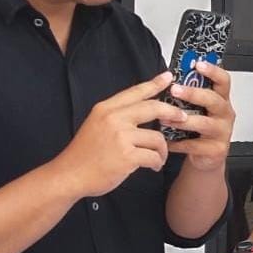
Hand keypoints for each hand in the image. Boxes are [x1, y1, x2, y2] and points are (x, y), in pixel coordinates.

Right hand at [51, 72, 182, 197]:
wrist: (70, 175)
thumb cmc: (85, 154)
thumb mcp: (96, 126)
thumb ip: (117, 118)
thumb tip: (144, 114)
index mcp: (106, 109)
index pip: (135, 92)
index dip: (154, 83)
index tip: (168, 77)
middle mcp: (113, 118)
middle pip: (153, 108)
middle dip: (172, 113)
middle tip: (182, 118)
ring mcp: (120, 136)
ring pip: (157, 137)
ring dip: (162, 150)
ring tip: (157, 158)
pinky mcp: (127, 155)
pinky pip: (154, 156)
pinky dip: (156, 163)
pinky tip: (151, 167)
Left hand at [166, 60, 234, 171]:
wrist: (206, 158)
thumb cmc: (199, 130)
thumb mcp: (197, 109)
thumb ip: (188, 94)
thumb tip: (167, 76)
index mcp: (221, 100)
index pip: (223, 81)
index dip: (213, 71)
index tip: (199, 64)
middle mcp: (225, 114)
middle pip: (213, 100)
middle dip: (193, 93)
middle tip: (175, 90)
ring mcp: (222, 132)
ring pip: (204, 123)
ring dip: (183, 120)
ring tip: (166, 118)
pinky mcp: (216, 149)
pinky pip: (195, 145)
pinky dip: (179, 143)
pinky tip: (168, 141)